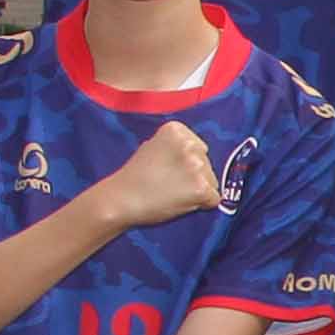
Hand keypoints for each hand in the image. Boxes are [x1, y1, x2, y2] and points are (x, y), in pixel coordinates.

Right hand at [99, 121, 220, 228]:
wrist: (119, 200)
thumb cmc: (134, 177)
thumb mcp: (151, 147)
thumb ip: (175, 146)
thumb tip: (196, 151)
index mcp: (177, 130)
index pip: (198, 147)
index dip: (185, 162)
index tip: (167, 168)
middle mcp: (190, 144)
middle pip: (207, 163)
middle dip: (194, 175)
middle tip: (168, 183)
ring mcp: (197, 166)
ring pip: (212, 181)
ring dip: (198, 190)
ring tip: (171, 193)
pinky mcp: (201, 188)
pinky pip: (214, 199)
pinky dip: (202, 204)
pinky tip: (180, 202)